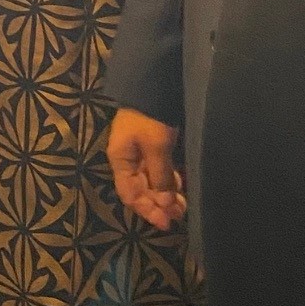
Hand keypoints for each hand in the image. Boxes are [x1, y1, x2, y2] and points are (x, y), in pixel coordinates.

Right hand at [106, 107, 186, 229]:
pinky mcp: (153, 144)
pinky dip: (169, 180)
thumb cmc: (151, 117)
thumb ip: (161, 178)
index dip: (148, 210)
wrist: (155, 83)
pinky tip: (182, 185)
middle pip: (140, 189)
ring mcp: (140, 150)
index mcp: (120, 159)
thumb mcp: (157, 147)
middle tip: (181, 213)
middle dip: (159, 204)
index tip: (167, 222)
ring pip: (151, 180)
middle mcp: (127, 158)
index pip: (130, 195)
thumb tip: (166, 205)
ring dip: (166, 193)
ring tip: (184, 203)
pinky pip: (159, 169)